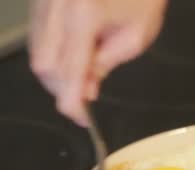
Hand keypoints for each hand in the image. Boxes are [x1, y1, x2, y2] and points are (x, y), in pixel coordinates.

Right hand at [28, 0, 167, 125]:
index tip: (80, 117)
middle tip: (84, 95)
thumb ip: (106, 65)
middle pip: (44, 64)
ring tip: (83, 72)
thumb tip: (84, 92)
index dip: (71, 100)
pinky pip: (37, 36)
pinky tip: (73, 56)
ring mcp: (43, 1)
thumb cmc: (141, 0)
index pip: (69, 69)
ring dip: (57, 72)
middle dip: (62, 87)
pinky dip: (53, 54)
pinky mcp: (39, 1)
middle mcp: (56, 5)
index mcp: (84, 13)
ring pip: (36, 52)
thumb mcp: (134, 37)